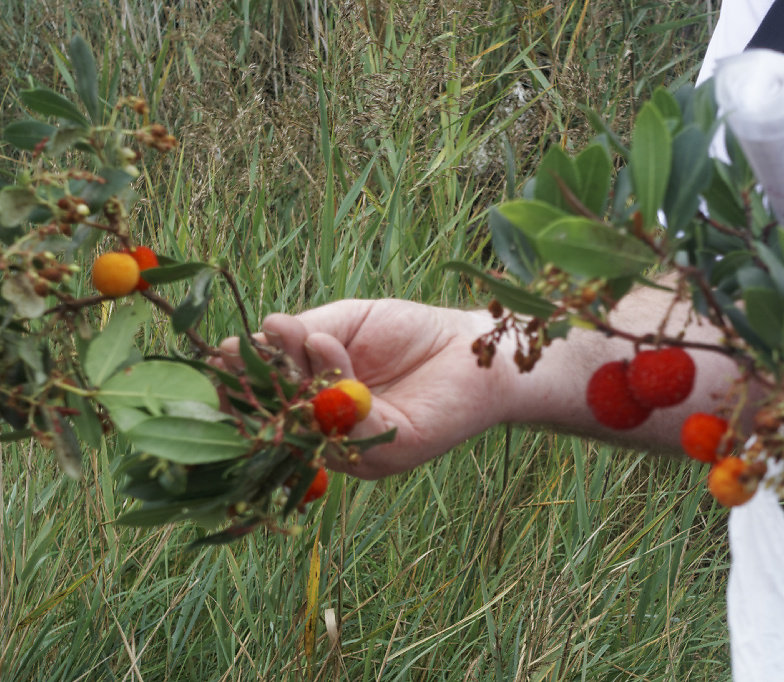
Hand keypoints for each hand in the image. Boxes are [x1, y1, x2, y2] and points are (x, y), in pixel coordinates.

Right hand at [220, 299, 511, 478]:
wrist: (473, 347)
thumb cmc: (411, 333)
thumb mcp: (346, 324)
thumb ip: (303, 337)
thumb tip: (256, 333)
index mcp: (316, 405)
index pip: (269, 402)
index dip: (241, 381)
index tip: (216, 352)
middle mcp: (331, 434)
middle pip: (278, 421)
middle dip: (252, 386)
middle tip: (230, 354)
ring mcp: (356, 449)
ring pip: (307, 424)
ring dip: (290, 377)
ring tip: (285, 334)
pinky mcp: (386, 452)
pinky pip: (346, 427)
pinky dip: (330, 382)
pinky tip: (325, 345)